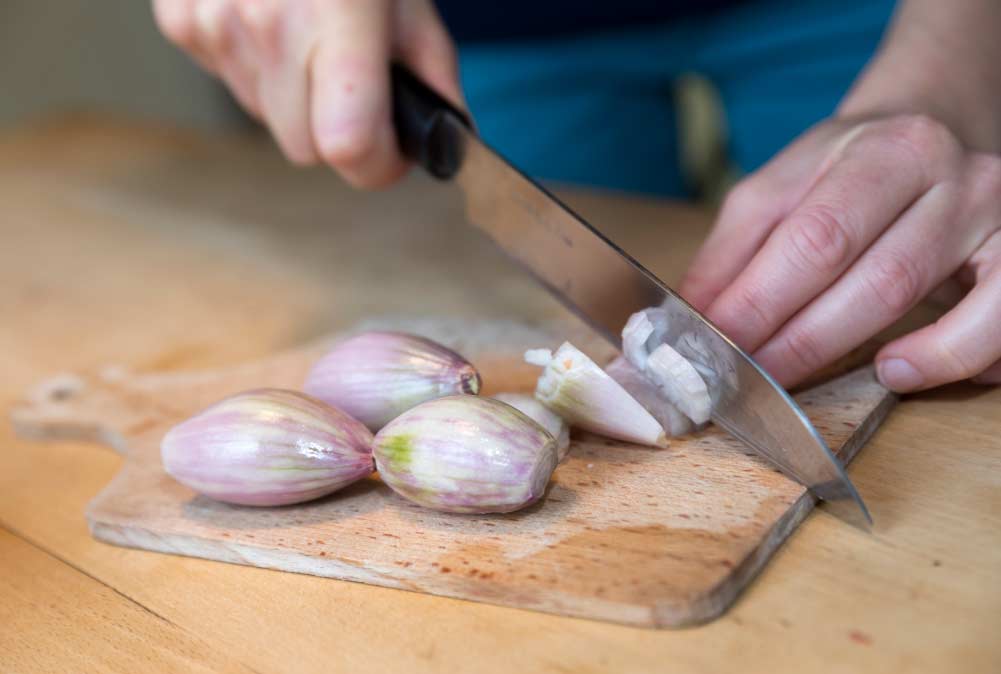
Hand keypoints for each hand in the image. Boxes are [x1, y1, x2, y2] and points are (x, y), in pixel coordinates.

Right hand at [153, 0, 462, 186]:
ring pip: (267, 120)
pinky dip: (257, 70)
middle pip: (305, 148)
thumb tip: (446, 146)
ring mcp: (215, 23)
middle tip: (356, 83)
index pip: (347, 144)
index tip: (392, 150)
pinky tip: (272, 24)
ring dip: (296, 99)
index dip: (378, 163)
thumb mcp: (411, 4)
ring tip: (312, 38)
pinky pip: (231, 84)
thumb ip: (434, 79)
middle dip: (338, 131)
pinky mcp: (181, 22)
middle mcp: (267, 24)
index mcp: (339, 16)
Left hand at [679, 113, 1000, 391]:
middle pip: (864, 270)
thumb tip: (689, 317)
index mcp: (874, 150)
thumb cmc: (846, 176)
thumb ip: (733, 252)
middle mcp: (941, 173)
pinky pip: (998, 318)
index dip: (757, 302)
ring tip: (802, 382)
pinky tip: (900, 370)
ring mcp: (990, 211)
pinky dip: (951, 356)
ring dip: (851, 351)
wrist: (929, 137)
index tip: (712, 348)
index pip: (811, 236)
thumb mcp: (780, 191)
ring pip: (917, 293)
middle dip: (795, 338)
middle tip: (747, 379)